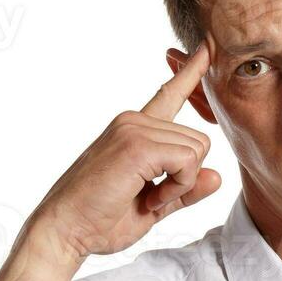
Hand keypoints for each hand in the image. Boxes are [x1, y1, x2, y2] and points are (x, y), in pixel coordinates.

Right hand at [26, 44, 220, 270]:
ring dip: (181, 184)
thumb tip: (217, 176)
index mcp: (135, 129)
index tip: (205, 49)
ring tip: (146, 197)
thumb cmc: (100, 220)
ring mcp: (134, 129)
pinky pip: (187, 162)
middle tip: (152, 197)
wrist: (64, 231)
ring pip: (197, 150)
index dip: (190, 74)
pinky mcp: (137, 145)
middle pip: (199, 140)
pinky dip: (177, 188)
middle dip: (186, 177)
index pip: (169, 95)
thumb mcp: (154, 205)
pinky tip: (149, 198)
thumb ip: (186, 190)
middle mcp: (134, 121)